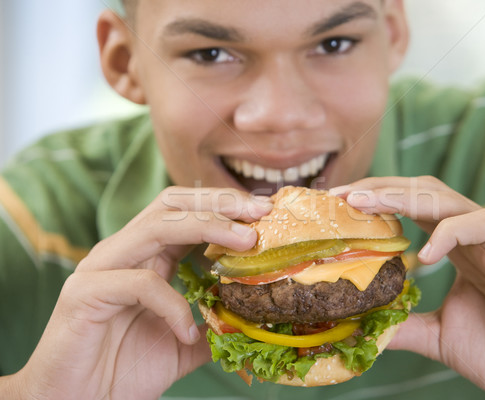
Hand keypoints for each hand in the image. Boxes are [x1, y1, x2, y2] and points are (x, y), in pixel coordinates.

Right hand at [5, 187, 272, 399]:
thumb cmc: (122, 371)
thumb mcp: (184, 344)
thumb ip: (213, 324)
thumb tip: (253, 318)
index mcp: (145, 257)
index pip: (185, 211)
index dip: (224, 205)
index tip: (264, 212)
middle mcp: (123, 252)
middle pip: (172, 205)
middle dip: (220, 202)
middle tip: (260, 211)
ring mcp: (101, 267)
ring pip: (157, 228)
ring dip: (208, 228)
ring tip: (246, 243)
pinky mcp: (85, 293)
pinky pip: (139, 284)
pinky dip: (173, 304)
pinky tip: (188, 332)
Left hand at [331, 177, 484, 399]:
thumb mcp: (437, 334)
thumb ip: (404, 322)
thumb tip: (364, 322)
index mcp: (456, 247)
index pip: (412, 207)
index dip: (376, 200)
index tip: (339, 204)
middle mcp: (474, 236)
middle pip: (422, 192)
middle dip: (380, 188)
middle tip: (341, 195)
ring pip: (447, 199)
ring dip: (402, 197)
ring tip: (363, 204)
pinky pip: (482, 225)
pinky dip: (450, 232)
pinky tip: (424, 253)